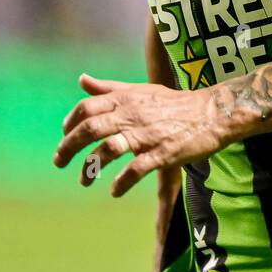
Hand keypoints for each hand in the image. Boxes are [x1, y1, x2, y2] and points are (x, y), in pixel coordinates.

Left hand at [53, 74, 230, 195]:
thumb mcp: (141, 90)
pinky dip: (121, 183)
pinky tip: (114, 191)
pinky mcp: (163, 153)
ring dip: (90, 167)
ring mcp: (148, 134)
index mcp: (126, 98)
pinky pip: (135, 170)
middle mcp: (133, 114)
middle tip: (59, 162)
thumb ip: (110, 88)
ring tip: (84, 180)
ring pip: (108, 149)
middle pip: (90, 129)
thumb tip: (81, 79)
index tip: (64, 136)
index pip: (86, 108)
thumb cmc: (175, 103)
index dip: (70, 123)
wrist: (213, 112)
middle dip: (68, 147)